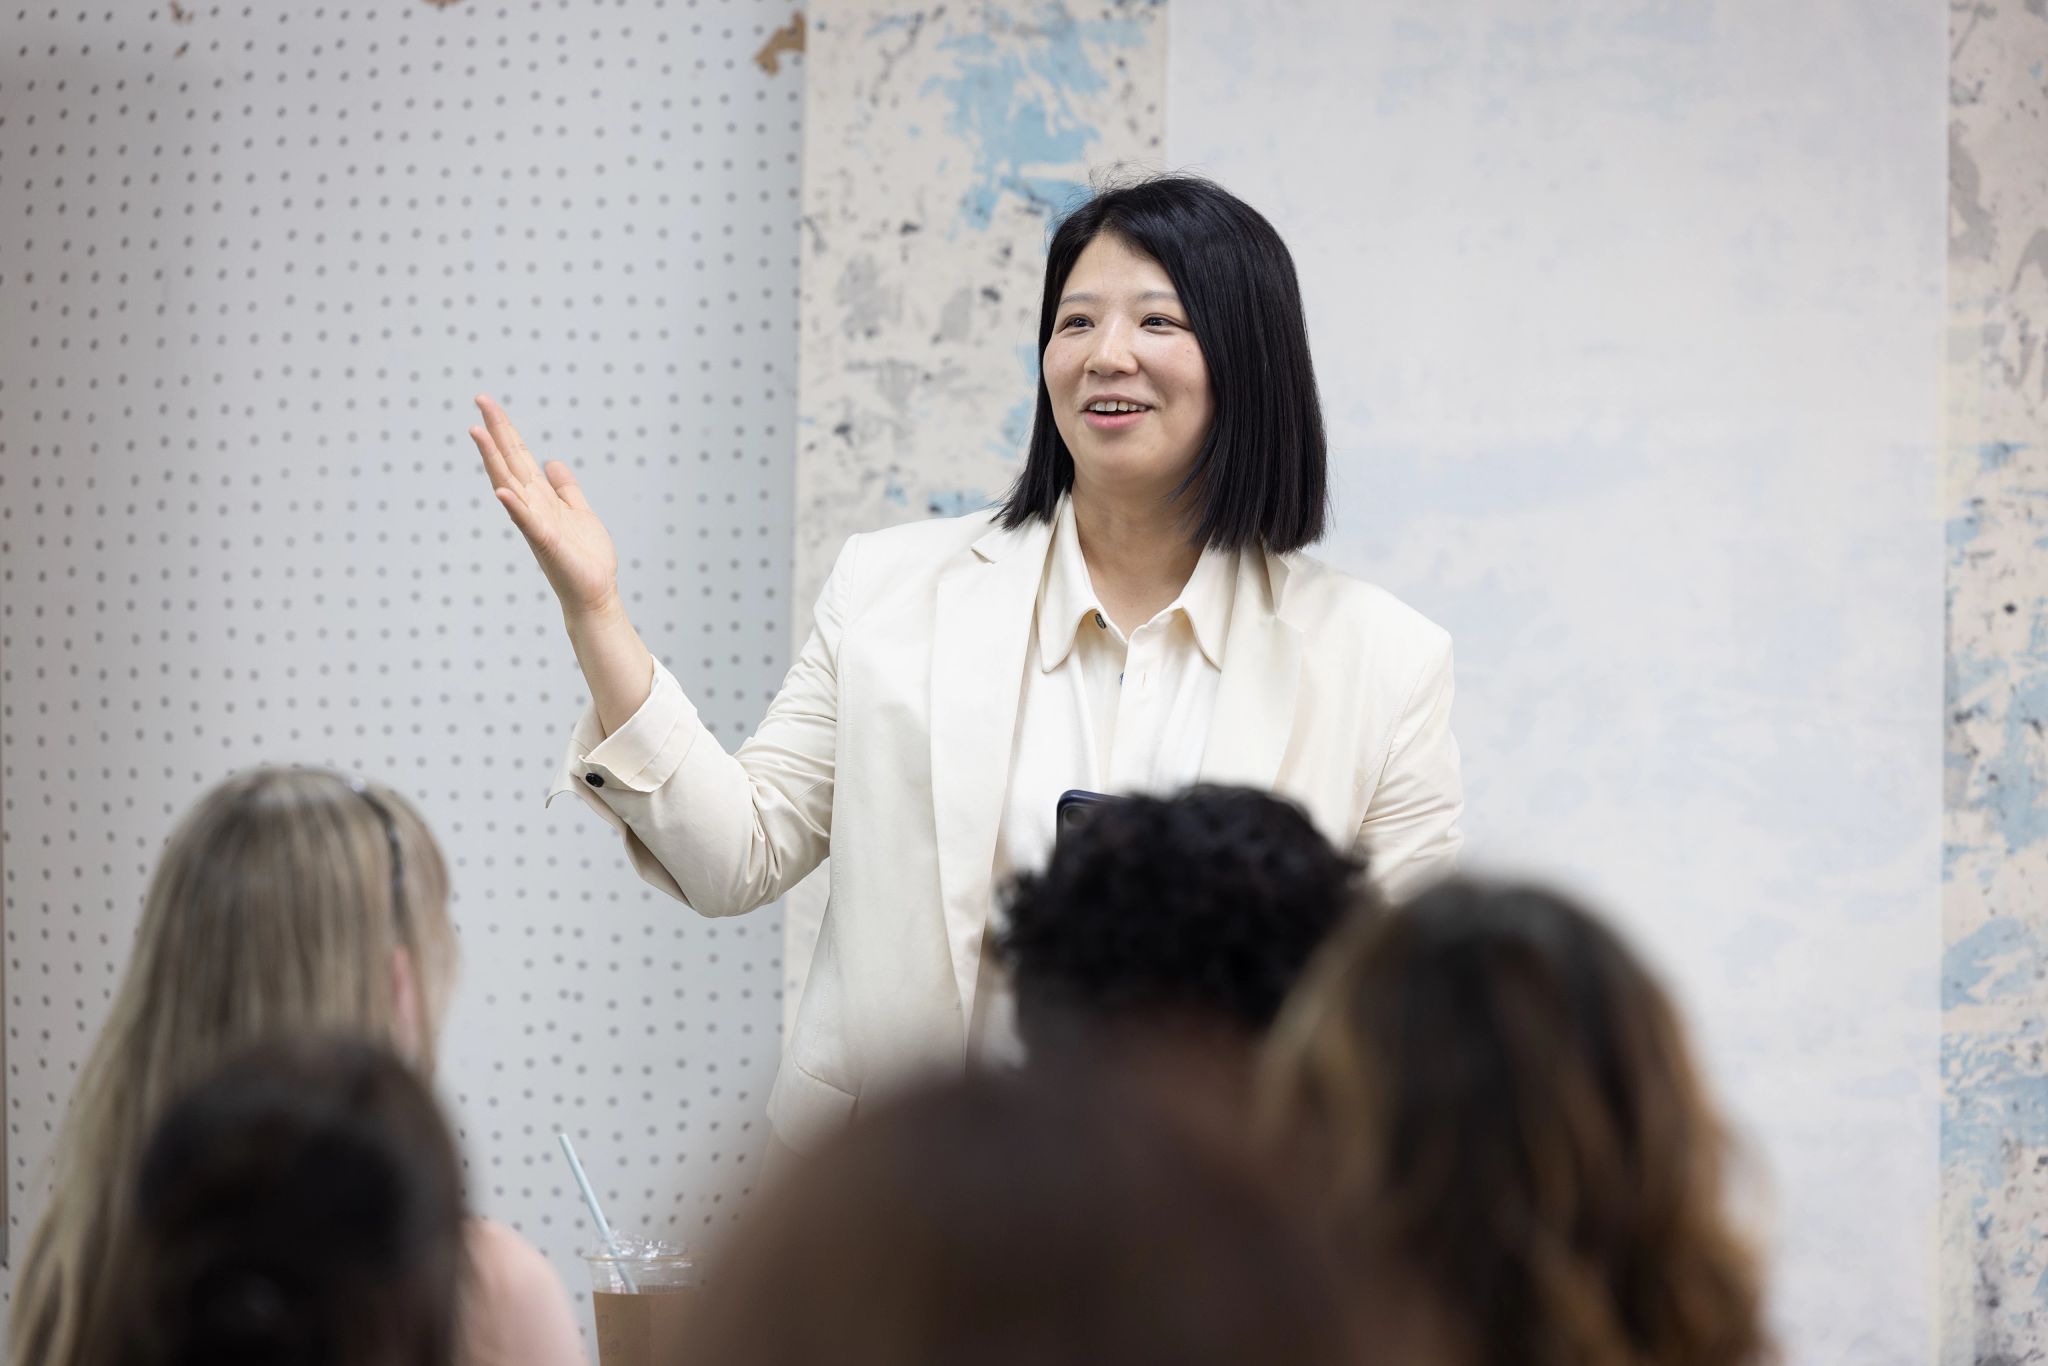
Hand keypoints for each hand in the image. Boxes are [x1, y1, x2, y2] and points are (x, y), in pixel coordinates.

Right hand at [470, 394, 620, 619]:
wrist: (594, 591)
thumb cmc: (585, 556)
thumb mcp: (578, 511)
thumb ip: (566, 487)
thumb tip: (553, 462)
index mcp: (540, 496)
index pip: (518, 456)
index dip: (505, 430)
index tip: (488, 404)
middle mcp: (532, 505)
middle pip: (509, 461)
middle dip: (496, 431)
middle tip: (480, 399)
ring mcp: (535, 522)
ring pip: (509, 484)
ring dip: (493, 459)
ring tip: (478, 432)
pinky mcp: (545, 541)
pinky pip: (526, 521)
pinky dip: (514, 506)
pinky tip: (501, 490)